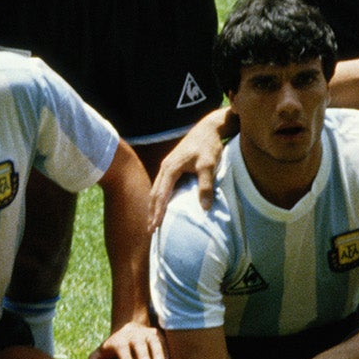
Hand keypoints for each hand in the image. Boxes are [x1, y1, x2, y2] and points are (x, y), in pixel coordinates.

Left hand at [85, 320, 166, 358]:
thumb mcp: (99, 355)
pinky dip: (167, 351)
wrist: (126, 329)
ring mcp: (146, 333)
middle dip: (144, 355)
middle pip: (139, 344)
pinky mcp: (156, 334)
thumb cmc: (111, 350)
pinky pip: (163, 342)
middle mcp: (133, 334)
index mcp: (119, 340)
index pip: (122, 348)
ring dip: (158, 353)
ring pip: (153, 341)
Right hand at [146, 112, 232, 228]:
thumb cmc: (208, 146)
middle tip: (150, 230)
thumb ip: (205, 186)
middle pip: (154, 194)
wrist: (208, 128)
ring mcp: (167, 166)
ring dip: (154, 206)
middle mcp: (165, 167)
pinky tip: (161, 205)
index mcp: (170, 168)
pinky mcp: (172, 166)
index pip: (161, 195)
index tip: (155, 227)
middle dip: (152, 212)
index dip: (158, 212)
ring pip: (156, 189)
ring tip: (153, 221)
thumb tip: (205, 208)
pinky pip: (161, 185)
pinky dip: (159, 198)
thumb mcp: (208, 166)